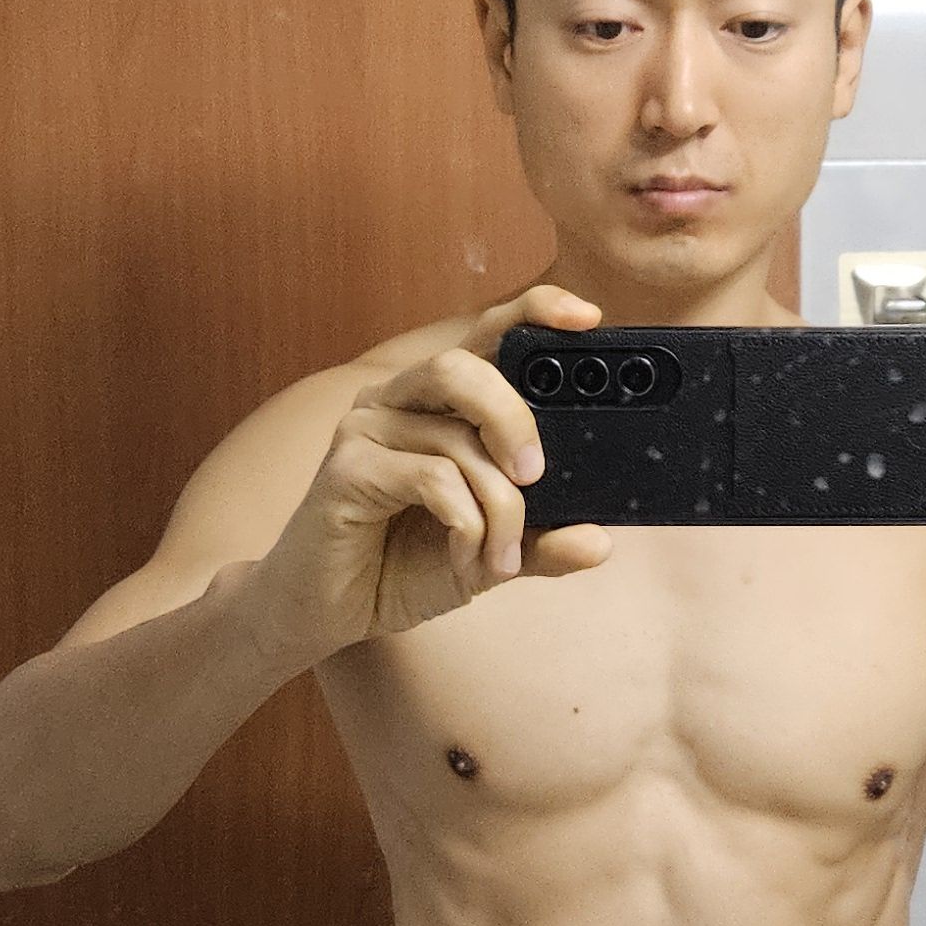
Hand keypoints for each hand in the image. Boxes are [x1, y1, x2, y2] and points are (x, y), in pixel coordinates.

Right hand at [249, 283, 618, 658]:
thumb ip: (540, 544)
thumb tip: (598, 542)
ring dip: (497, 499)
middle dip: (515, 419)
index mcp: (436, 405)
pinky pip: (430, 478)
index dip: (533, 312)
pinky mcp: (346, 470)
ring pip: (454, 434)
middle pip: (463, 366)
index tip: (587, 316)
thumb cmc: (401, 567)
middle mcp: (398, 403)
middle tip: (536, 476)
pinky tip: (467, 558)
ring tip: (504, 553)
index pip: (486, 336)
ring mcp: (366, 430)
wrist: (328, 612)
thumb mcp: (489, 556)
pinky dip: (467, 524)